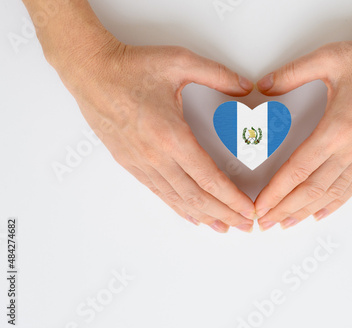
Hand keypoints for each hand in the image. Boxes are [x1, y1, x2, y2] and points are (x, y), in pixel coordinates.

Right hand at [51, 31, 255, 232]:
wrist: (90, 72)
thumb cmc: (131, 68)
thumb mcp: (180, 62)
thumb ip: (218, 75)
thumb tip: (245, 87)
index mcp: (171, 135)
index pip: (209, 178)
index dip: (231, 198)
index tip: (247, 210)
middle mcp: (155, 156)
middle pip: (196, 197)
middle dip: (224, 214)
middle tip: (244, 226)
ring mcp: (141, 163)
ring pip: (177, 200)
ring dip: (203, 216)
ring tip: (223, 228)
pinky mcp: (129, 164)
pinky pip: (159, 192)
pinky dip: (178, 208)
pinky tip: (191, 216)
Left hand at [255, 32, 351, 230]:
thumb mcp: (328, 59)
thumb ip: (291, 74)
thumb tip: (264, 85)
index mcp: (337, 128)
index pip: (298, 169)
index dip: (276, 191)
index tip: (261, 206)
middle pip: (312, 189)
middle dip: (285, 209)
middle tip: (266, 223)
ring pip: (332, 193)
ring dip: (306, 211)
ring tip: (287, 224)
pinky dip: (336, 203)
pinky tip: (321, 213)